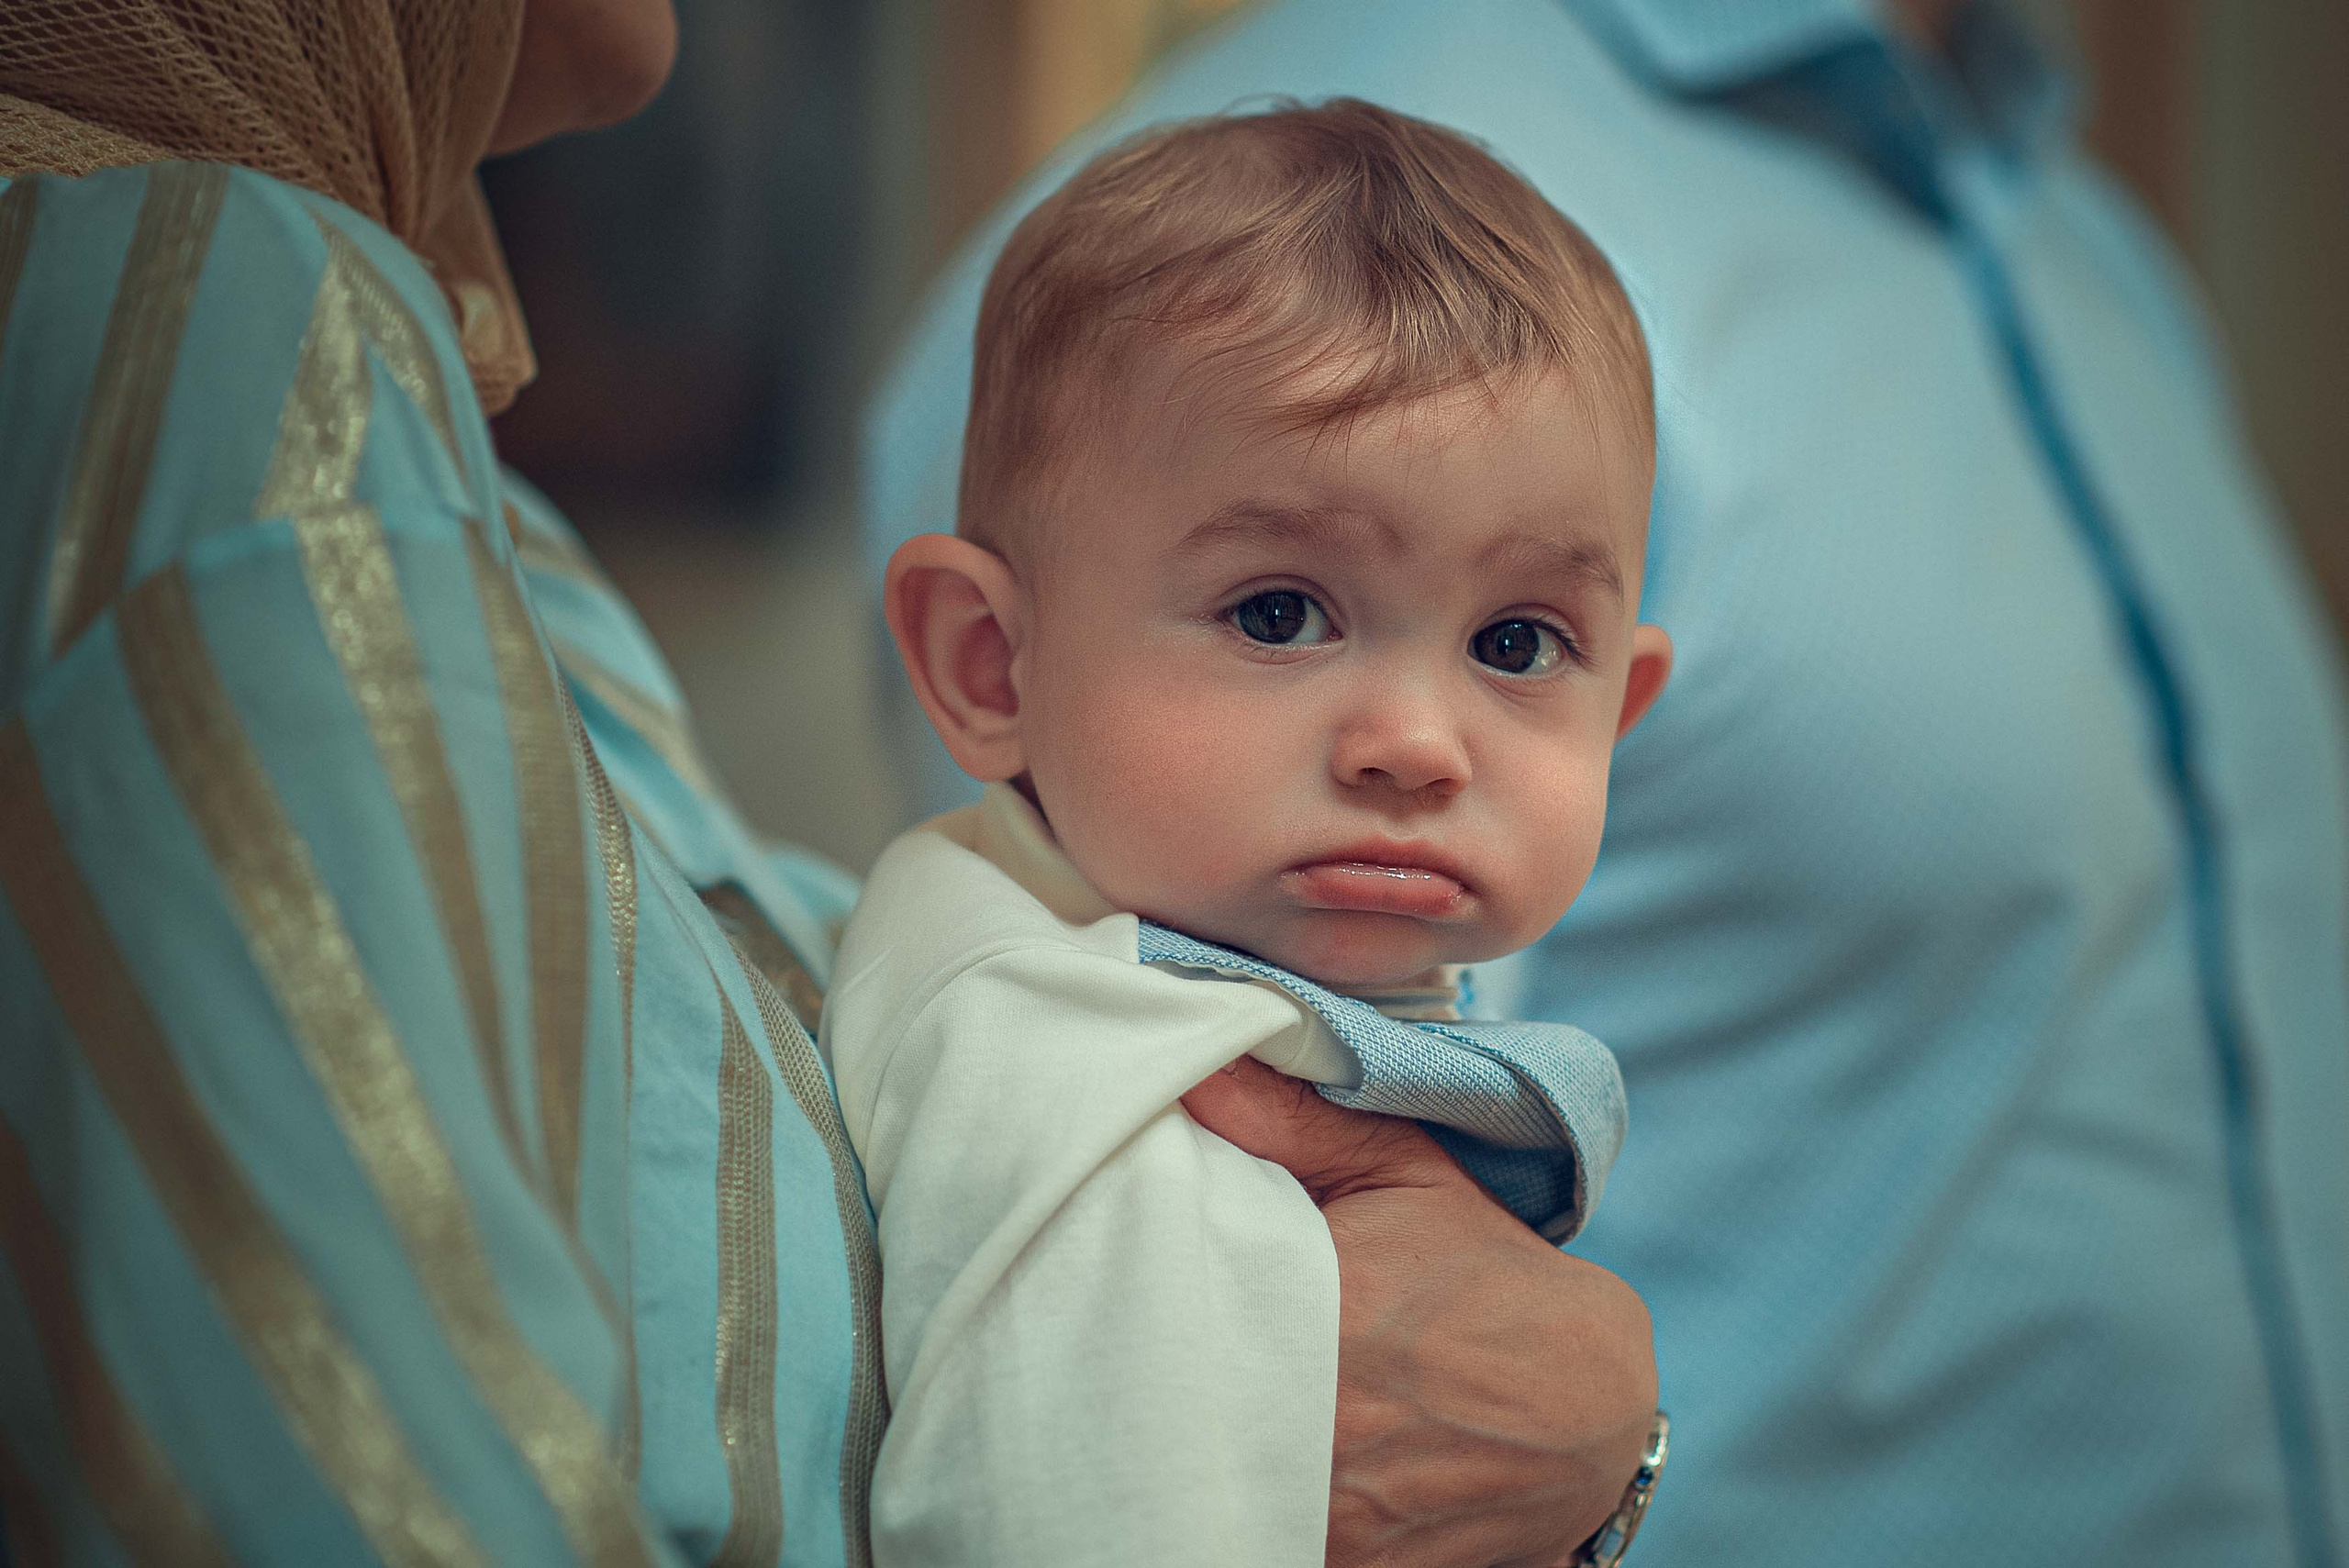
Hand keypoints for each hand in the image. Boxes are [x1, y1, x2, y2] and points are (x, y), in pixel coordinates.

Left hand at [1183, 1057, 1656, 1567]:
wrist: (1585, 1413)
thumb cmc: (1484, 1279)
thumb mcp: (1402, 1172)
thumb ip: (1289, 1119)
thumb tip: (1193, 1066)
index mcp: (1326, 1315)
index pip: (1166, 1303)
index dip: (1133, 1287)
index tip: (1115, 1265)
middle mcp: (1323, 1424)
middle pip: (1170, 1401)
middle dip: (1150, 1365)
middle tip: (1138, 1328)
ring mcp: (1331, 1512)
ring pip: (1203, 1477)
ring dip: (1187, 1440)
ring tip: (1193, 1390)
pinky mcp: (1343, 1567)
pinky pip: (1249, 1532)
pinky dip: (1235, 1499)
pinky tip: (1239, 1454)